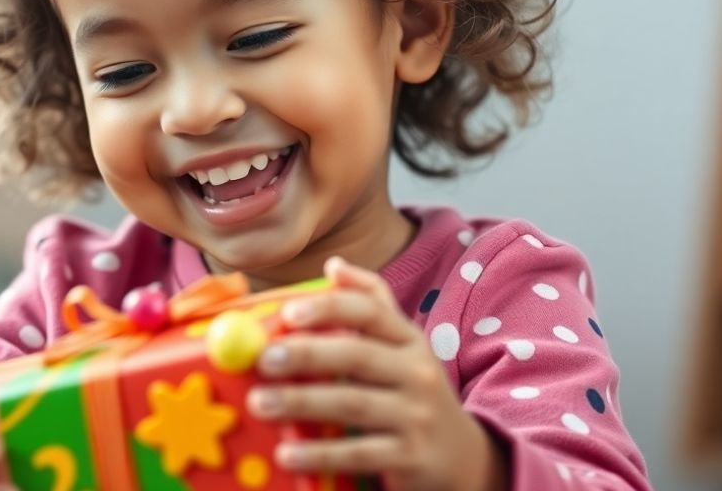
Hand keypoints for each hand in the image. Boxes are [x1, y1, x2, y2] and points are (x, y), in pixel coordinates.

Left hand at [246, 257, 506, 490]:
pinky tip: (286, 453)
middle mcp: (417, 372)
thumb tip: (333, 265)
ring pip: (354, 403)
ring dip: (302, 402)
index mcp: (408, 339)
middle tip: (262, 360)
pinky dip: (321, 453)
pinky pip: (359, 453)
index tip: (288, 312)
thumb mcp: (402, 346)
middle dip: (307, 354)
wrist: (463, 455)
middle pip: (358, 355)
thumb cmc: (413, 391)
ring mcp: (416, 415)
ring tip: (258, 403)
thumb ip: (371, 303)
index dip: (329, 308)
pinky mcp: (410, 456)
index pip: (370, 311)